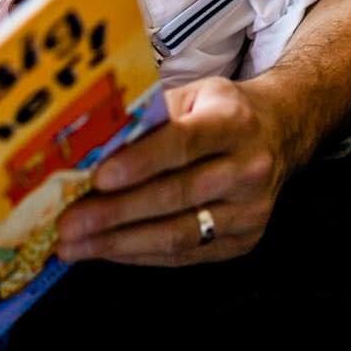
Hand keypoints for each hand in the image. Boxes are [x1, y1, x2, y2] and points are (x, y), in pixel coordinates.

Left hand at [53, 76, 293, 265]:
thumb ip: (152, 116)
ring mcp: (250, 211)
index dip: (140, 162)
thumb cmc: (223, 111)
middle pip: (176, 195)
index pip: (183, 143)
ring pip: (178, 234)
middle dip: (116, 213)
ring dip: (120, 244)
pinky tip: (107, 251)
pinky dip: (140, 255)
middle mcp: (249, 169)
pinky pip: (184, 256)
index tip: (98, 177)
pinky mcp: (243, 241)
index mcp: (234, 122)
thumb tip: (92, 144)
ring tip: (75, 246)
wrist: (281, 133)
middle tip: (69, 223)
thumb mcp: (194, 94)